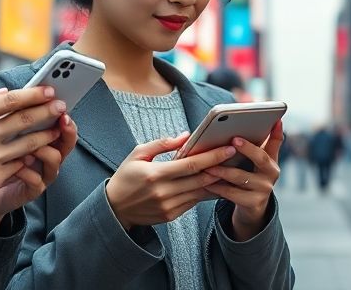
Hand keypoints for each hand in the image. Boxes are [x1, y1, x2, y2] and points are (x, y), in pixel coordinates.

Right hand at [0, 87, 67, 210]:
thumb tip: (4, 93)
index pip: (10, 100)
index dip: (33, 94)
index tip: (49, 90)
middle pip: (24, 120)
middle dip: (47, 111)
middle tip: (62, 106)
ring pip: (28, 144)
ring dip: (47, 135)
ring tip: (57, 128)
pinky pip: (19, 165)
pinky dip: (30, 156)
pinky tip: (39, 150)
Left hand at [0, 112, 78, 233]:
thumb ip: (3, 113)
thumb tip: (5, 92)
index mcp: (42, 137)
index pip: (62, 124)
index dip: (64, 115)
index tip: (61, 104)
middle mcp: (47, 154)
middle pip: (67, 141)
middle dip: (66, 129)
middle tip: (60, 119)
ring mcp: (41, 172)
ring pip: (55, 159)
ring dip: (45, 149)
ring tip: (31, 145)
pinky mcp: (31, 190)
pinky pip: (36, 181)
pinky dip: (28, 171)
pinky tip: (17, 165)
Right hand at [106, 133, 235, 229]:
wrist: (114, 209)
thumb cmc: (126, 177)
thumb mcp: (138, 154)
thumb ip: (162, 144)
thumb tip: (186, 136)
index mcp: (155, 174)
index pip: (191, 164)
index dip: (212, 156)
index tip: (228, 148)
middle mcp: (164, 192)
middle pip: (201, 179)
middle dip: (221, 167)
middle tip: (236, 156)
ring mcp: (168, 206)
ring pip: (200, 192)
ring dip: (217, 180)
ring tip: (231, 167)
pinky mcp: (171, 215)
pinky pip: (193, 202)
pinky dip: (205, 191)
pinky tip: (215, 182)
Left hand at [204, 121, 283, 238]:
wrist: (253, 207)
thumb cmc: (252, 177)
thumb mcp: (260, 162)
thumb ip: (265, 144)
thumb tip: (274, 121)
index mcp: (272, 161)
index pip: (273, 144)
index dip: (272, 133)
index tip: (267, 123)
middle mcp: (272, 175)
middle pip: (260, 158)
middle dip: (246, 148)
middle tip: (232, 140)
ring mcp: (264, 190)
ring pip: (241, 177)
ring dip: (223, 170)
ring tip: (208, 165)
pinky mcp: (253, 203)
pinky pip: (232, 193)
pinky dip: (218, 187)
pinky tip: (206, 182)